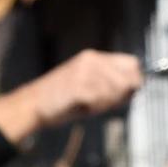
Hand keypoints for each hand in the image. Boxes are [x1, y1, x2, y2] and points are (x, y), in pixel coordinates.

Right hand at [0, 51, 143, 144]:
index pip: (132, 63)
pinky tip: (83, 108)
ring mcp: (85, 73)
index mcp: (93, 57)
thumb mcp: (88, 85)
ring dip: (106, 104)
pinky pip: (101, 101)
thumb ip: (110, 84)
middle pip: (128, 79)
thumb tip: (135, 88)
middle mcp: (91, 60)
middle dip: (122, 96)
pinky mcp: (79, 87)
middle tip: (102, 103)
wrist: (33, 104)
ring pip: (116, 92)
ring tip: (89, 105)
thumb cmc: (61, 99)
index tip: (124, 95)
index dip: (133, 81)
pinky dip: (95, 109)